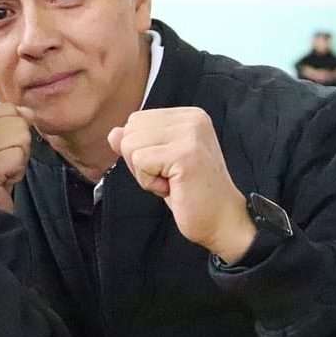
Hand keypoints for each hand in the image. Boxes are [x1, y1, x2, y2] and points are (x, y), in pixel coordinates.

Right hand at [0, 103, 33, 212]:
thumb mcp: (3, 139)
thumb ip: (14, 119)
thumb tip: (27, 111)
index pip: (8, 109)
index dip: (13, 131)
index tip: (0, 150)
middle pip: (16, 122)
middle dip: (19, 145)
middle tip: (3, 163)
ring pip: (20, 137)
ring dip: (20, 158)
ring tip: (3, 170)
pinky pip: (18, 155)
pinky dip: (18, 170)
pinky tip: (4, 179)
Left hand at [107, 108, 253, 262]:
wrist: (221, 221)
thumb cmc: (189, 193)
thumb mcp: (158, 162)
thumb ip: (138, 143)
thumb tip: (113, 133)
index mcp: (188, 115)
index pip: (136, 121)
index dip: (141, 150)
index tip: (167, 167)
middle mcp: (192, 118)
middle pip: (130, 131)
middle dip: (139, 161)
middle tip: (169, 177)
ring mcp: (191, 134)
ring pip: (131, 145)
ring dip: (144, 173)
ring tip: (171, 182)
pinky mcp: (185, 154)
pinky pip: (140, 162)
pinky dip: (149, 182)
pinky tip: (173, 188)